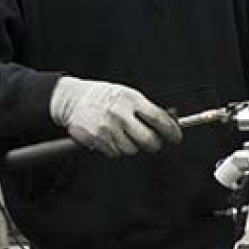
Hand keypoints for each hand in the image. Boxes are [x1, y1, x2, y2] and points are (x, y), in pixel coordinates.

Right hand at [49, 78, 183, 157]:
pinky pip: (115, 153)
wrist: (73, 98)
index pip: (159, 119)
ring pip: (132, 149)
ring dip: (132, 146)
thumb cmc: (106, 97)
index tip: (176, 137)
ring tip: (125, 135)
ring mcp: (107, 127)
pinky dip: (116, 149)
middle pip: (148, 140)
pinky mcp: (95, 138)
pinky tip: (111, 138)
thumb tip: (171, 122)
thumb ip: (147, 109)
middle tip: (153, 142)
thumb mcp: (128, 95)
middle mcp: (120, 113)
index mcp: (132, 99)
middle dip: (155, 144)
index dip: (172, 131)